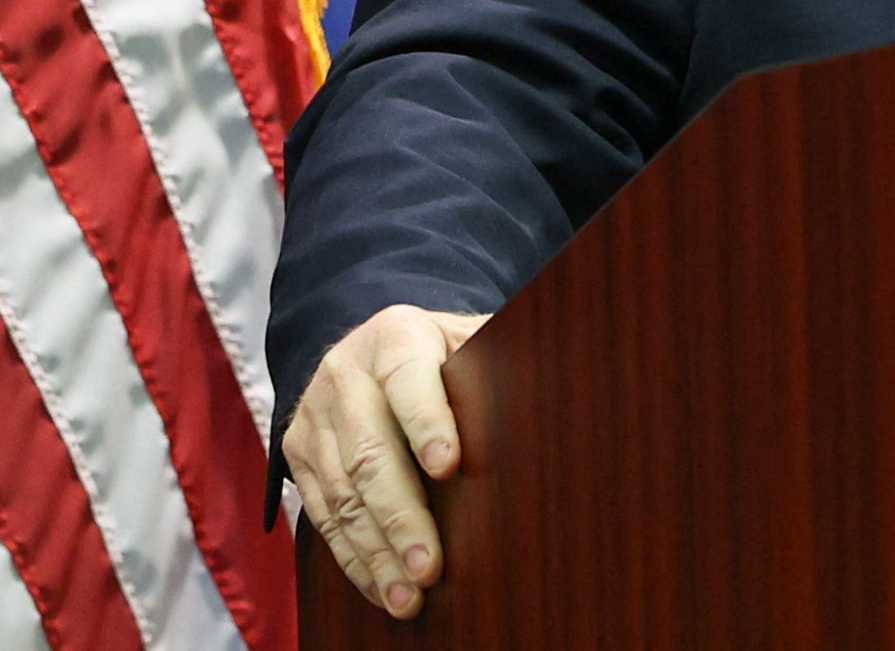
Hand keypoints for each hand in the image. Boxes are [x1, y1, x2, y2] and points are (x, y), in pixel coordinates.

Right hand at [282, 305, 487, 617]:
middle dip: (402, 515)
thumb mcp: (471, 339)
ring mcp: (314, 416)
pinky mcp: (297, 454)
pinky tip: (382, 585)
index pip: (409, 380)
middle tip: (431, 565)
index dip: (428, 422)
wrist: (369, 349)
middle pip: (369, 452)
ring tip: (409, 594)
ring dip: (376, 551)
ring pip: (342, 494)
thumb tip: (562, 387)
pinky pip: (322, 514)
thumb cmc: (445, 353)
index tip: (450, 465)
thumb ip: (503, 358)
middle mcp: (344, 373)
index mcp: (396, 336)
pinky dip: (353, 556)